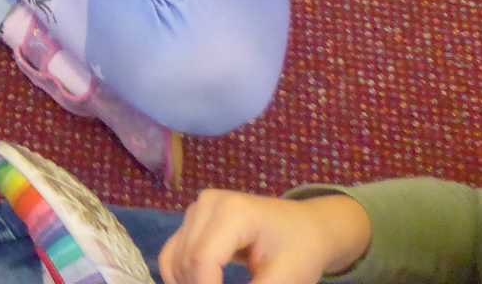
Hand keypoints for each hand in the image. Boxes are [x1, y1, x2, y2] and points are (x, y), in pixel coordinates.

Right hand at [158, 190, 372, 283]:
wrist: (308, 228)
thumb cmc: (301, 251)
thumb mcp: (286, 279)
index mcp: (233, 212)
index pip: (202, 260)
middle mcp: (206, 204)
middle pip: (187, 261)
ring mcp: (196, 209)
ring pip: (175, 259)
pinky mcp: (192, 220)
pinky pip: (173, 253)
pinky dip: (182, 277)